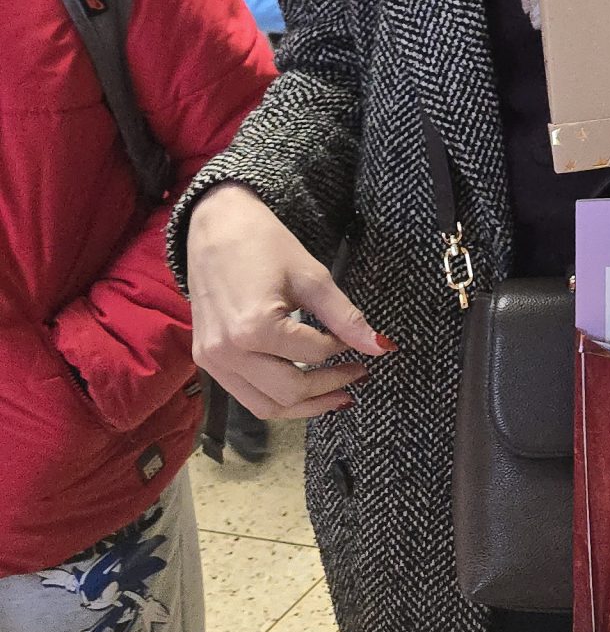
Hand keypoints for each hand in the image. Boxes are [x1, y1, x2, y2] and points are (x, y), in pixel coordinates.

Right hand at [185, 184, 390, 420]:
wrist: (215, 225)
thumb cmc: (264, 244)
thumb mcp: (312, 277)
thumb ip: (346, 317)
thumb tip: (382, 346)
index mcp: (254, 328)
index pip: (313, 354)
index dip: (343, 350)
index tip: (357, 341)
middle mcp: (228, 353)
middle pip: (289, 392)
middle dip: (330, 387)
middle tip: (358, 373)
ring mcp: (212, 360)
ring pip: (265, 406)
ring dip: (305, 406)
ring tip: (338, 395)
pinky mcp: (206, 360)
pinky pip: (245, 395)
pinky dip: (277, 398)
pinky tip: (302, 388)